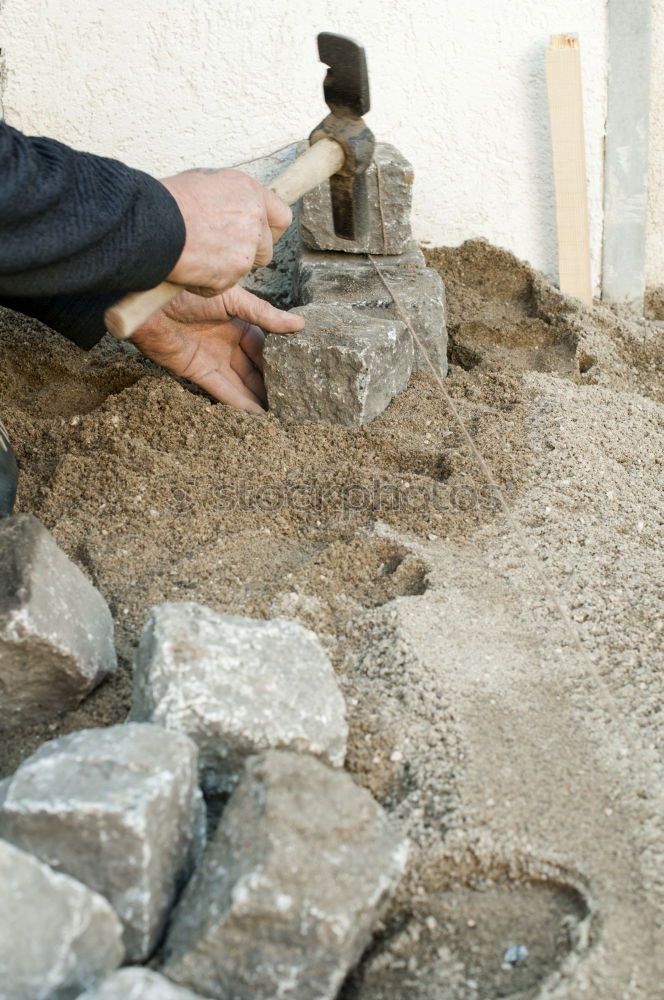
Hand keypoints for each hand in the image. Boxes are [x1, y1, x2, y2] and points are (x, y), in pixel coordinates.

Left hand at [128, 285, 304, 412]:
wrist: (151, 299)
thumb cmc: (189, 290)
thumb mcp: (234, 299)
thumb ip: (265, 315)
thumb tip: (299, 324)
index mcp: (237, 323)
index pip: (263, 347)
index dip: (278, 361)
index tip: (297, 375)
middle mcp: (226, 343)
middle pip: (252, 368)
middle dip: (269, 383)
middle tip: (290, 400)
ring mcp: (211, 358)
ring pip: (239, 382)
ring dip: (256, 397)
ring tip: (278, 413)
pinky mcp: (196, 372)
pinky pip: (221, 390)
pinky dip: (238, 402)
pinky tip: (255, 413)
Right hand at [161, 169, 291, 296]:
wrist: (152, 223)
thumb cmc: (169, 201)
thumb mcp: (205, 182)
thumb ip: (231, 198)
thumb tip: (237, 207)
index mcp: (250, 192)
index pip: (281, 216)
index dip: (270, 229)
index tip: (259, 235)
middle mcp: (255, 219)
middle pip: (267, 249)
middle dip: (248, 254)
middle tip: (219, 250)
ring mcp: (246, 248)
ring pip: (246, 269)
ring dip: (228, 268)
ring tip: (199, 254)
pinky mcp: (234, 272)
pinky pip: (224, 285)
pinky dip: (207, 282)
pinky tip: (190, 266)